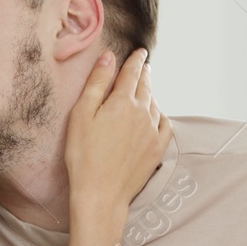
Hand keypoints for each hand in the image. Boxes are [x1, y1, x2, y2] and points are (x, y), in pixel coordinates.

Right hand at [63, 48, 171, 216]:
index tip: (140, 52)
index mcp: (122, 102)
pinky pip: (164, 124)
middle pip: (145, 87)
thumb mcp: (82, 114)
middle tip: (144, 67)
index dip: (135, 60)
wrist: (101, 193)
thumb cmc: (84, 155)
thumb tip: (109, 57)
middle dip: (144, 75)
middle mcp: (143, 113)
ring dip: (151, 94)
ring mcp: (153, 132)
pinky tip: (156, 115)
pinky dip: (160, 114)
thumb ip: (97, 83)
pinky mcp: (157, 150)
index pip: (132, 73)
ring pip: (155, 105)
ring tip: (146, 90)